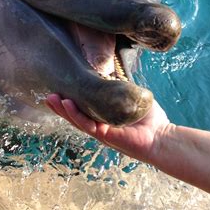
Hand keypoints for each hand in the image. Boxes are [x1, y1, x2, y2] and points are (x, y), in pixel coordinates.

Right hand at [46, 94, 170, 163]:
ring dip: (63, 110)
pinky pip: (87, 125)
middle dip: (59, 107)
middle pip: (74, 116)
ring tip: (51, 98)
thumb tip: (112, 71)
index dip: (68, 102)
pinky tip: (67, 104)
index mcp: (102, 118)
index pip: (81, 109)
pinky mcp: (105, 135)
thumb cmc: (149, 119)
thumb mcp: (131, 98)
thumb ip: (120, 88)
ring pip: (76, 120)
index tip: (57, 91)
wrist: (162, 137)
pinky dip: (76, 114)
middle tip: (47, 95)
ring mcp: (100, 131)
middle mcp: (98, 125)